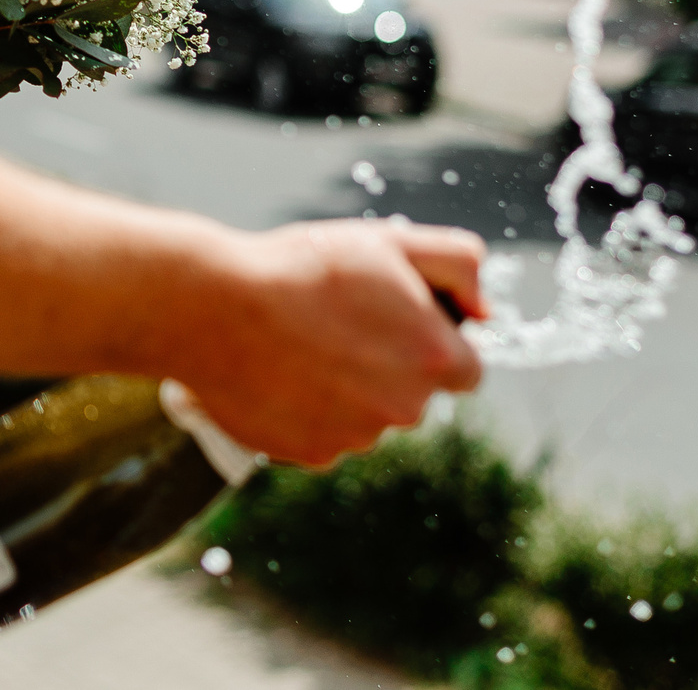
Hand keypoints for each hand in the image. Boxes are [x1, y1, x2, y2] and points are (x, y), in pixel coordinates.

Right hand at [178, 219, 483, 467]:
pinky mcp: (311, 455)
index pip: (466, 368)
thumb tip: (485, 309)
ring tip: (298, 340)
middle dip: (386, 362)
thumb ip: (458, 264)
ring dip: (346, 386)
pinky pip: (324, 433)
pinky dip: (308, 408)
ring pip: (367, 414)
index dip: (434, 338)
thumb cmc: (301, 268)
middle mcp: (405, 410)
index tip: (394, 317)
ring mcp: (356, 438)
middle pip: (413, 392)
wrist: (212, 308)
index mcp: (435, 359)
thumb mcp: (389, 241)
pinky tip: (278, 370)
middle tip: (336, 319)